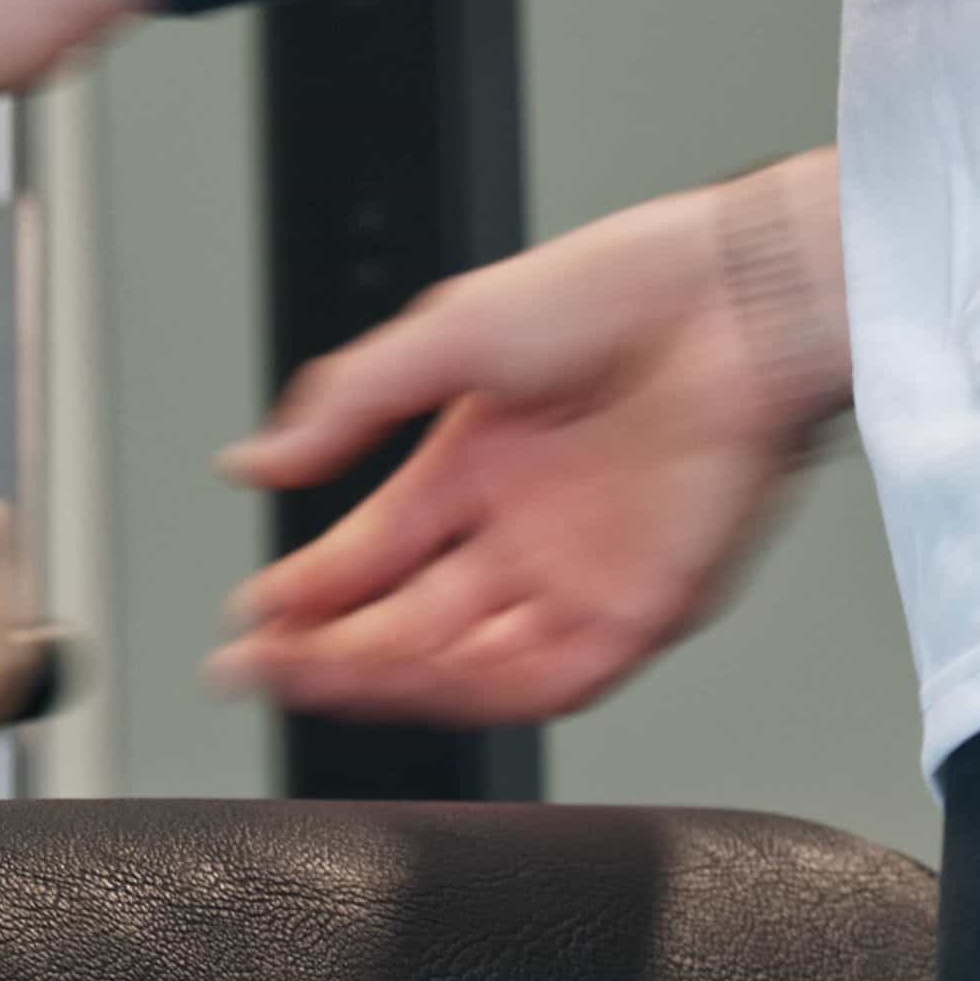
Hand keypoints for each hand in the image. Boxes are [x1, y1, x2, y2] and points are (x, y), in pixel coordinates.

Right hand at [210, 162, 846, 732]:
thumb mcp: (446, 334)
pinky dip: (491, 687)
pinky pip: (558, 672)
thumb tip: (253, 463)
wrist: (729, 301)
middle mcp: (518, 533)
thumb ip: (347, 404)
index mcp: (469, 469)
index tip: (250, 623)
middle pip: (405, 620)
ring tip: (324, 675)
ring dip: (396, 676)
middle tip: (261, 667)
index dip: (305, 595)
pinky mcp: (644, 604)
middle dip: (327, 651)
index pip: (368, 557)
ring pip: (471, 659)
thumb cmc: (613, 293)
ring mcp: (578, 574)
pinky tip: (432, 681)